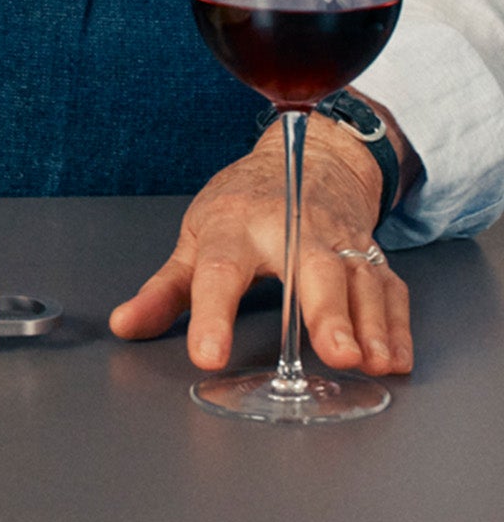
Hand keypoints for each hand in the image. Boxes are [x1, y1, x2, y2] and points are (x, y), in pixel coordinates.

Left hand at [109, 116, 412, 375]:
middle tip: (334, 353)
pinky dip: (396, 326)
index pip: (218, 270)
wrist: (306, 158)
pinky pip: (390, 289)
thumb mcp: (195, 239)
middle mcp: (289, 229)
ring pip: (357, 277)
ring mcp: (336, 239)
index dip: (211, 315)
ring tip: (369, 363)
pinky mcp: (370, 254)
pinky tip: (393, 359)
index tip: (207, 356)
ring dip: (368, 322)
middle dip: (324, 310)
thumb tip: (124, 326)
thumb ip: (165, 290)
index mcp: (233, 226)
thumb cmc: (243, 205)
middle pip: (309, 266)